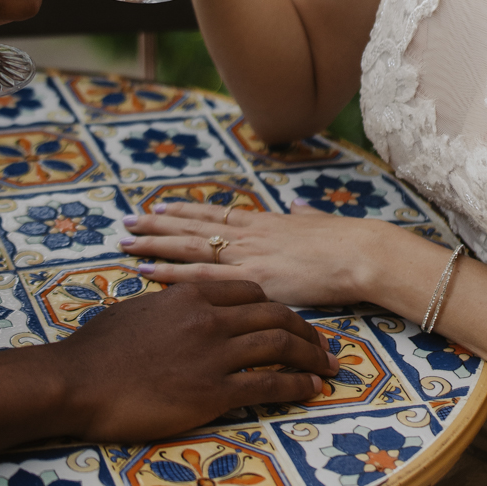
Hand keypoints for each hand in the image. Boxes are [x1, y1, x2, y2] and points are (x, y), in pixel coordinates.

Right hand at [0, 274, 334, 457]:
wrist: (77, 383)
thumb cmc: (97, 349)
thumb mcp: (135, 312)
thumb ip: (167, 306)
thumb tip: (176, 307)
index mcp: (190, 295)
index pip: (249, 290)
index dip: (275, 305)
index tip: (287, 318)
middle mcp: (209, 318)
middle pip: (275, 314)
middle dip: (305, 330)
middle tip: (322, 344)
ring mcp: (214, 355)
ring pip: (281, 346)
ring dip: (312, 356)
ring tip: (329, 367)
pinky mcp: (214, 391)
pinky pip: (270, 384)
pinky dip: (298, 385)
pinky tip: (312, 390)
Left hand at [117, 198, 415, 308]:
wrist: (361, 254)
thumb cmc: (348, 241)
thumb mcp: (320, 222)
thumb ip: (304, 216)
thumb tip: (299, 207)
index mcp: (264, 222)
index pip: (214, 213)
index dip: (185, 211)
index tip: (160, 208)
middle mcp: (248, 234)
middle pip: (192, 226)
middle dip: (157, 225)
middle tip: (125, 222)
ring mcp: (246, 255)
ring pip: (187, 247)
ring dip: (153, 245)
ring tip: (125, 241)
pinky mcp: (250, 278)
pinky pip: (200, 276)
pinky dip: (170, 274)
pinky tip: (146, 272)